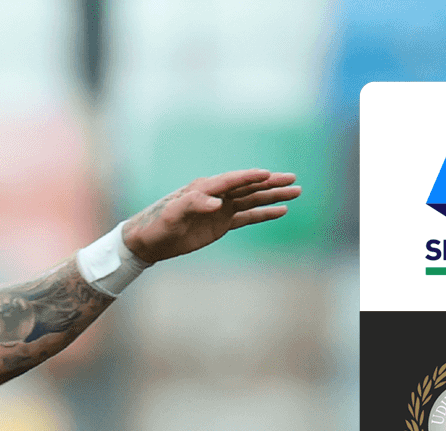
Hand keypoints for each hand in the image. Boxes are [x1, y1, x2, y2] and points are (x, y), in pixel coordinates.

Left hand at [121, 169, 301, 263]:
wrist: (150, 240)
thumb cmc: (158, 224)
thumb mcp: (172, 214)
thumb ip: (193, 204)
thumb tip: (216, 203)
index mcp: (203, 188)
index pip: (231, 180)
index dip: (249, 177)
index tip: (268, 174)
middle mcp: (216, 195)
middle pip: (248, 186)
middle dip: (271, 183)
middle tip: (293, 179)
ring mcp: (221, 209)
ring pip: (252, 199)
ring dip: (273, 196)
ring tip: (296, 192)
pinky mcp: (221, 223)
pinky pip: (247, 216)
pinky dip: (264, 213)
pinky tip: (281, 211)